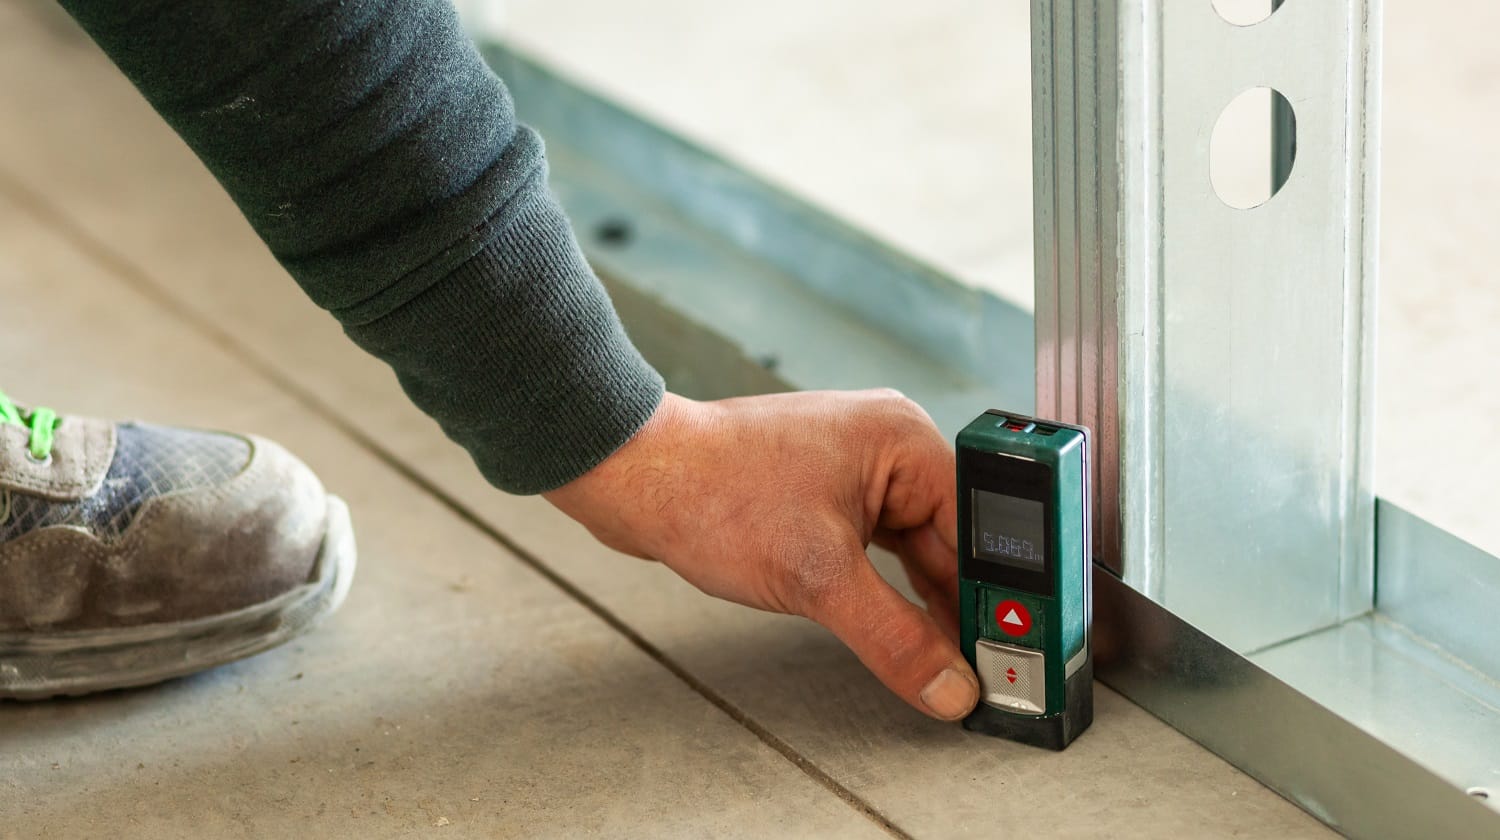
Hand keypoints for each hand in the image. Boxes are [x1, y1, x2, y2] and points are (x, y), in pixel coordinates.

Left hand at [543, 389, 979, 720]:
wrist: (638, 477)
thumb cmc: (714, 492)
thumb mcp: (817, 578)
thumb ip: (894, 637)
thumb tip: (950, 684)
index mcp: (903, 441)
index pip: (981, 524)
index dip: (997, 591)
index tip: (1013, 643)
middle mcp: (887, 447)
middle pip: (952, 540)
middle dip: (961, 602)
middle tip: (982, 665)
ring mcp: (855, 470)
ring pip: (915, 548)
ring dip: (923, 599)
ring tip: (944, 656)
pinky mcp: (827, 493)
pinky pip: (880, 548)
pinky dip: (888, 588)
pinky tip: (897, 626)